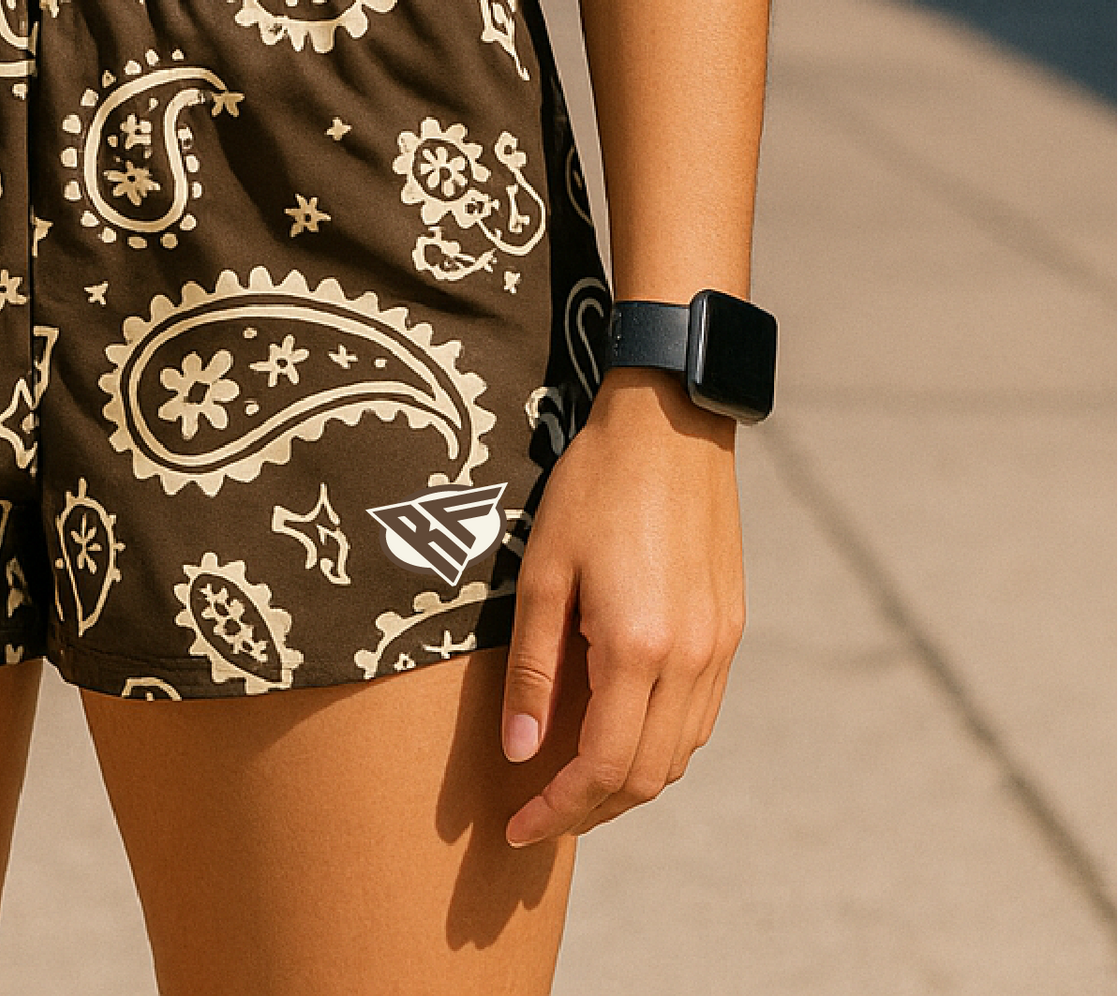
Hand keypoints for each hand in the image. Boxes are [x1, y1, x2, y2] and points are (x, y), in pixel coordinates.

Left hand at [499, 367, 743, 845]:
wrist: (671, 423)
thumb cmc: (593, 486)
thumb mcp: (542, 569)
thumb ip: (533, 666)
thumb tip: (521, 751)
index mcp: (638, 647)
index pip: (601, 767)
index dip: (558, 808)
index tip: (518, 826)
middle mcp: (691, 660)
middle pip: (646, 776)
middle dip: (591, 809)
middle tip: (541, 813)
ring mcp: (719, 648)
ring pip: (678, 754)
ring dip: (628, 782)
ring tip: (574, 780)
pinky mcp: (732, 630)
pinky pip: (699, 717)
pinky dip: (660, 743)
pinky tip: (621, 730)